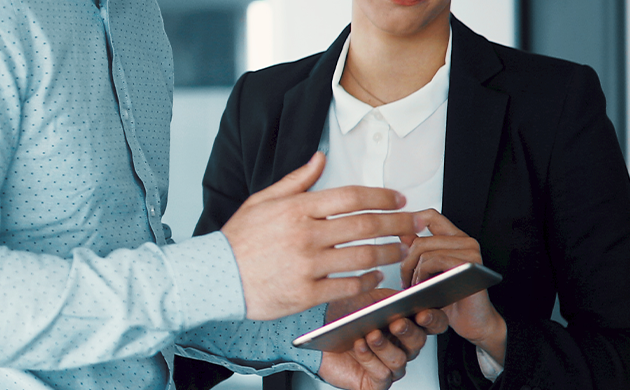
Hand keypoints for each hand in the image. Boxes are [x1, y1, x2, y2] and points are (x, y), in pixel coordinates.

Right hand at [222, 152, 426, 319]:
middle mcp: (305, 235)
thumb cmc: (237, 240)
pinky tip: (374, 275)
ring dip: (388, 252)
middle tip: (415, 223)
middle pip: (365, 225)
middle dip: (397, 223)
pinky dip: (367, 281)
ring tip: (399, 250)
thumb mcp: (262, 201)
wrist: (214, 276)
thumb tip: (320, 158)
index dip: (382, 197)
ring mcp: (307, 265)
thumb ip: (295, 180)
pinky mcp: (306, 293)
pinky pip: (348, 286)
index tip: (399, 200)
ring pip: (362, 256)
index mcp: (296, 209)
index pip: (351, 197)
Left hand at [318, 287, 450, 389]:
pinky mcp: (375, 382)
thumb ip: (389, 294)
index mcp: (407, 323)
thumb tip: (401, 291)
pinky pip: (382, 375)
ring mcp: (389, 365)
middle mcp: (402, 346)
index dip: (433, 319)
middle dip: (408, 332)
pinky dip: (370, 360)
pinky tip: (360, 347)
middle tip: (396, 323)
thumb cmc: (344, 316)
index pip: (433, 324)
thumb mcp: (367, 297)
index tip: (423, 313)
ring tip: (371, 334)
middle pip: (418, 343)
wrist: (317, 332)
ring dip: (385, 346)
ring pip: (399, 360)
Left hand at [402, 209, 506, 363]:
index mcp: (455, 239)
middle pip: (419, 238)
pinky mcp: (469, 264)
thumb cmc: (451, 299)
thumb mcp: (428, 272)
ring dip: (411, 271)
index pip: (429, 216)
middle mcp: (465, 241)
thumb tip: (402, 232)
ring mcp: (470, 251)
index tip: (396, 243)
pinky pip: (433, 260)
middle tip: (404, 281)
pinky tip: (422, 287)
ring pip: (423, 249)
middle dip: (404, 261)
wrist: (473, 322)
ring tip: (413, 287)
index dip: (408, 224)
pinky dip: (421, 275)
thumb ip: (419, 251)